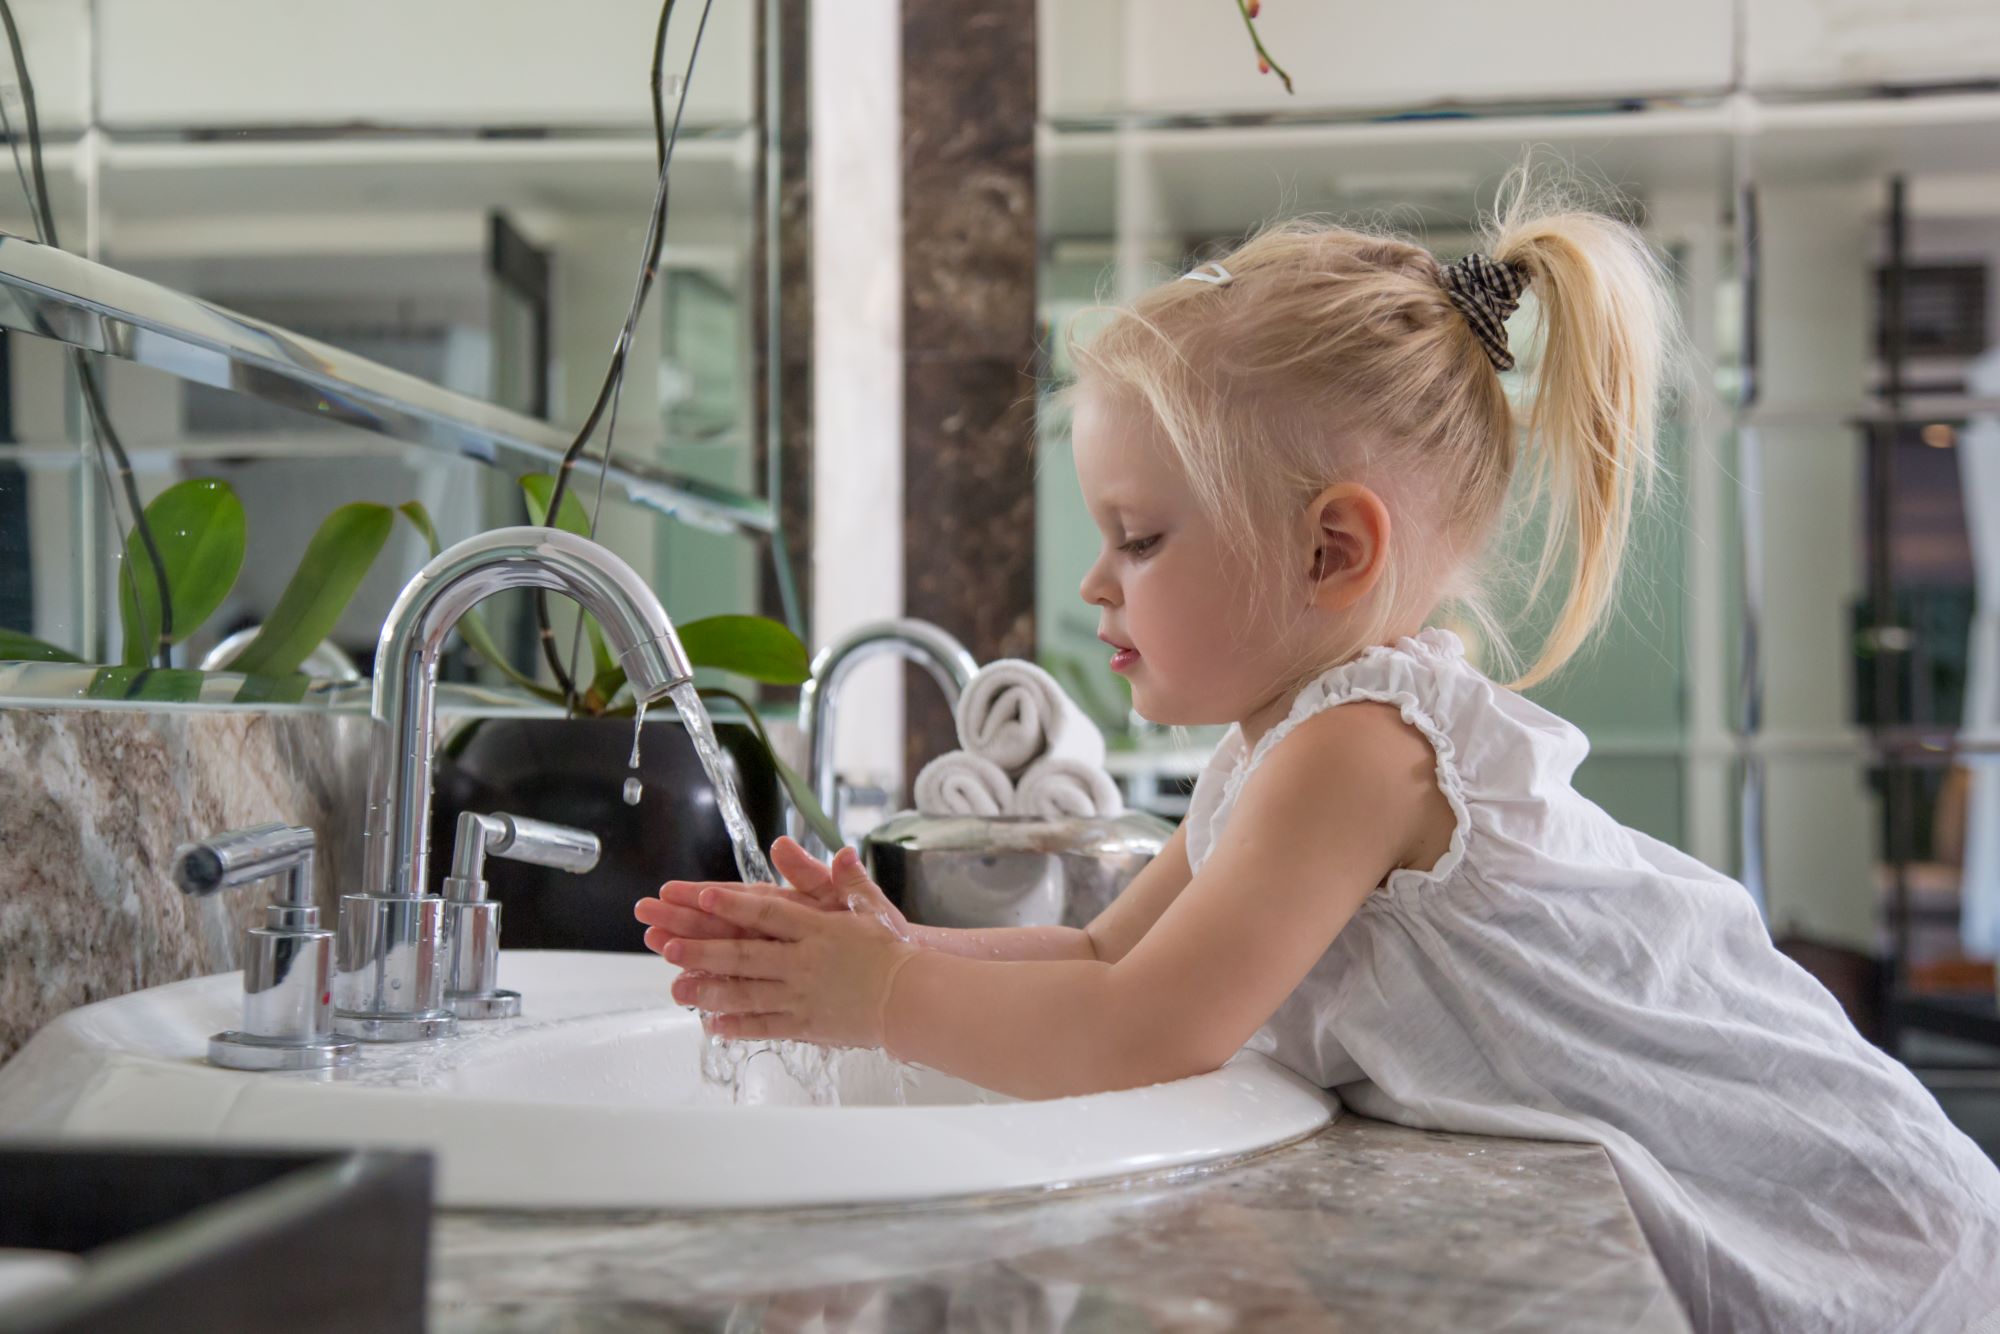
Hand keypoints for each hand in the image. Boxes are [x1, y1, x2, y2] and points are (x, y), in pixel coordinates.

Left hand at [663, 847, 921, 1049]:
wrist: (913, 999)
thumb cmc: (892, 950)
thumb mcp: (871, 907)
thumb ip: (848, 880)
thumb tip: (839, 853)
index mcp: (818, 929)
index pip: (768, 912)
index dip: (733, 905)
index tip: (702, 896)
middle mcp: (804, 962)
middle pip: (746, 954)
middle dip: (704, 950)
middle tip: (667, 945)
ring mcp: (803, 996)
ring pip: (748, 993)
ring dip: (710, 990)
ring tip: (676, 988)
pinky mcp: (807, 1024)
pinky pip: (766, 1025)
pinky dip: (738, 1025)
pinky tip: (712, 1023)